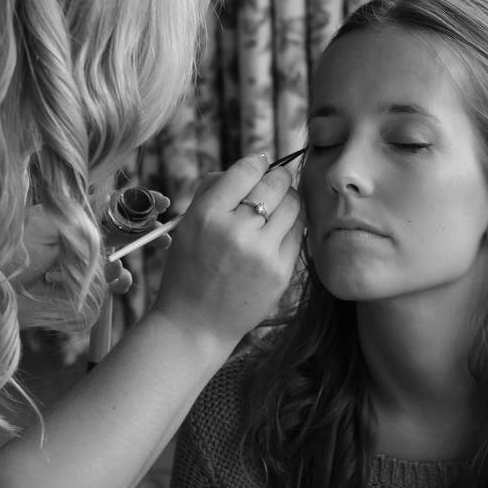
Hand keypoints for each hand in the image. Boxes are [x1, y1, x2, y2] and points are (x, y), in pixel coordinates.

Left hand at [7, 192, 169, 331]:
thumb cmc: (15, 248)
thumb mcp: (49, 219)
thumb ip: (81, 209)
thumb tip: (108, 192)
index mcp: (76, 217)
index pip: (116, 206)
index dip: (140, 203)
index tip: (161, 203)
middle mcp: (83, 240)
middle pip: (125, 232)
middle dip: (147, 232)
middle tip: (165, 234)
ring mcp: (85, 266)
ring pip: (121, 261)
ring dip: (127, 262)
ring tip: (120, 265)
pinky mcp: (84, 291)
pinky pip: (111, 286)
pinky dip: (119, 283)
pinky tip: (117, 281)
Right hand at [150, 153, 303, 347]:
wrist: (195, 324)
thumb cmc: (190, 269)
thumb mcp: (188, 224)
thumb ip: (215, 189)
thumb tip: (256, 164)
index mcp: (207, 215)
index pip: (247, 169)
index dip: (258, 163)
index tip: (260, 165)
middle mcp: (236, 231)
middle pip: (276, 183)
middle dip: (278, 178)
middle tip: (276, 182)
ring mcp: (262, 253)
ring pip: (294, 204)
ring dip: (289, 198)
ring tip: (279, 205)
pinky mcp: (280, 272)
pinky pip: (299, 232)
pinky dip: (293, 224)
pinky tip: (281, 228)